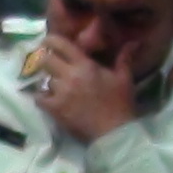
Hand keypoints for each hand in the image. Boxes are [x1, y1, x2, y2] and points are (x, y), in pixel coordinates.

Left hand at [23, 30, 139, 144]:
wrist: (114, 132)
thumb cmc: (120, 103)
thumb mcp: (124, 78)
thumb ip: (124, 58)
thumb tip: (133, 42)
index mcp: (85, 66)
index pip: (61, 45)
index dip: (51, 40)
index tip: (48, 41)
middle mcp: (69, 76)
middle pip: (46, 60)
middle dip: (47, 60)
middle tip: (51, 64)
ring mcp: (60, 92)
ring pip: (44, 79)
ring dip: (49, 81)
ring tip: (57, 86)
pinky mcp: (54, 108)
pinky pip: (39, 97)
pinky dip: (42, 97)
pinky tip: (50, 99)